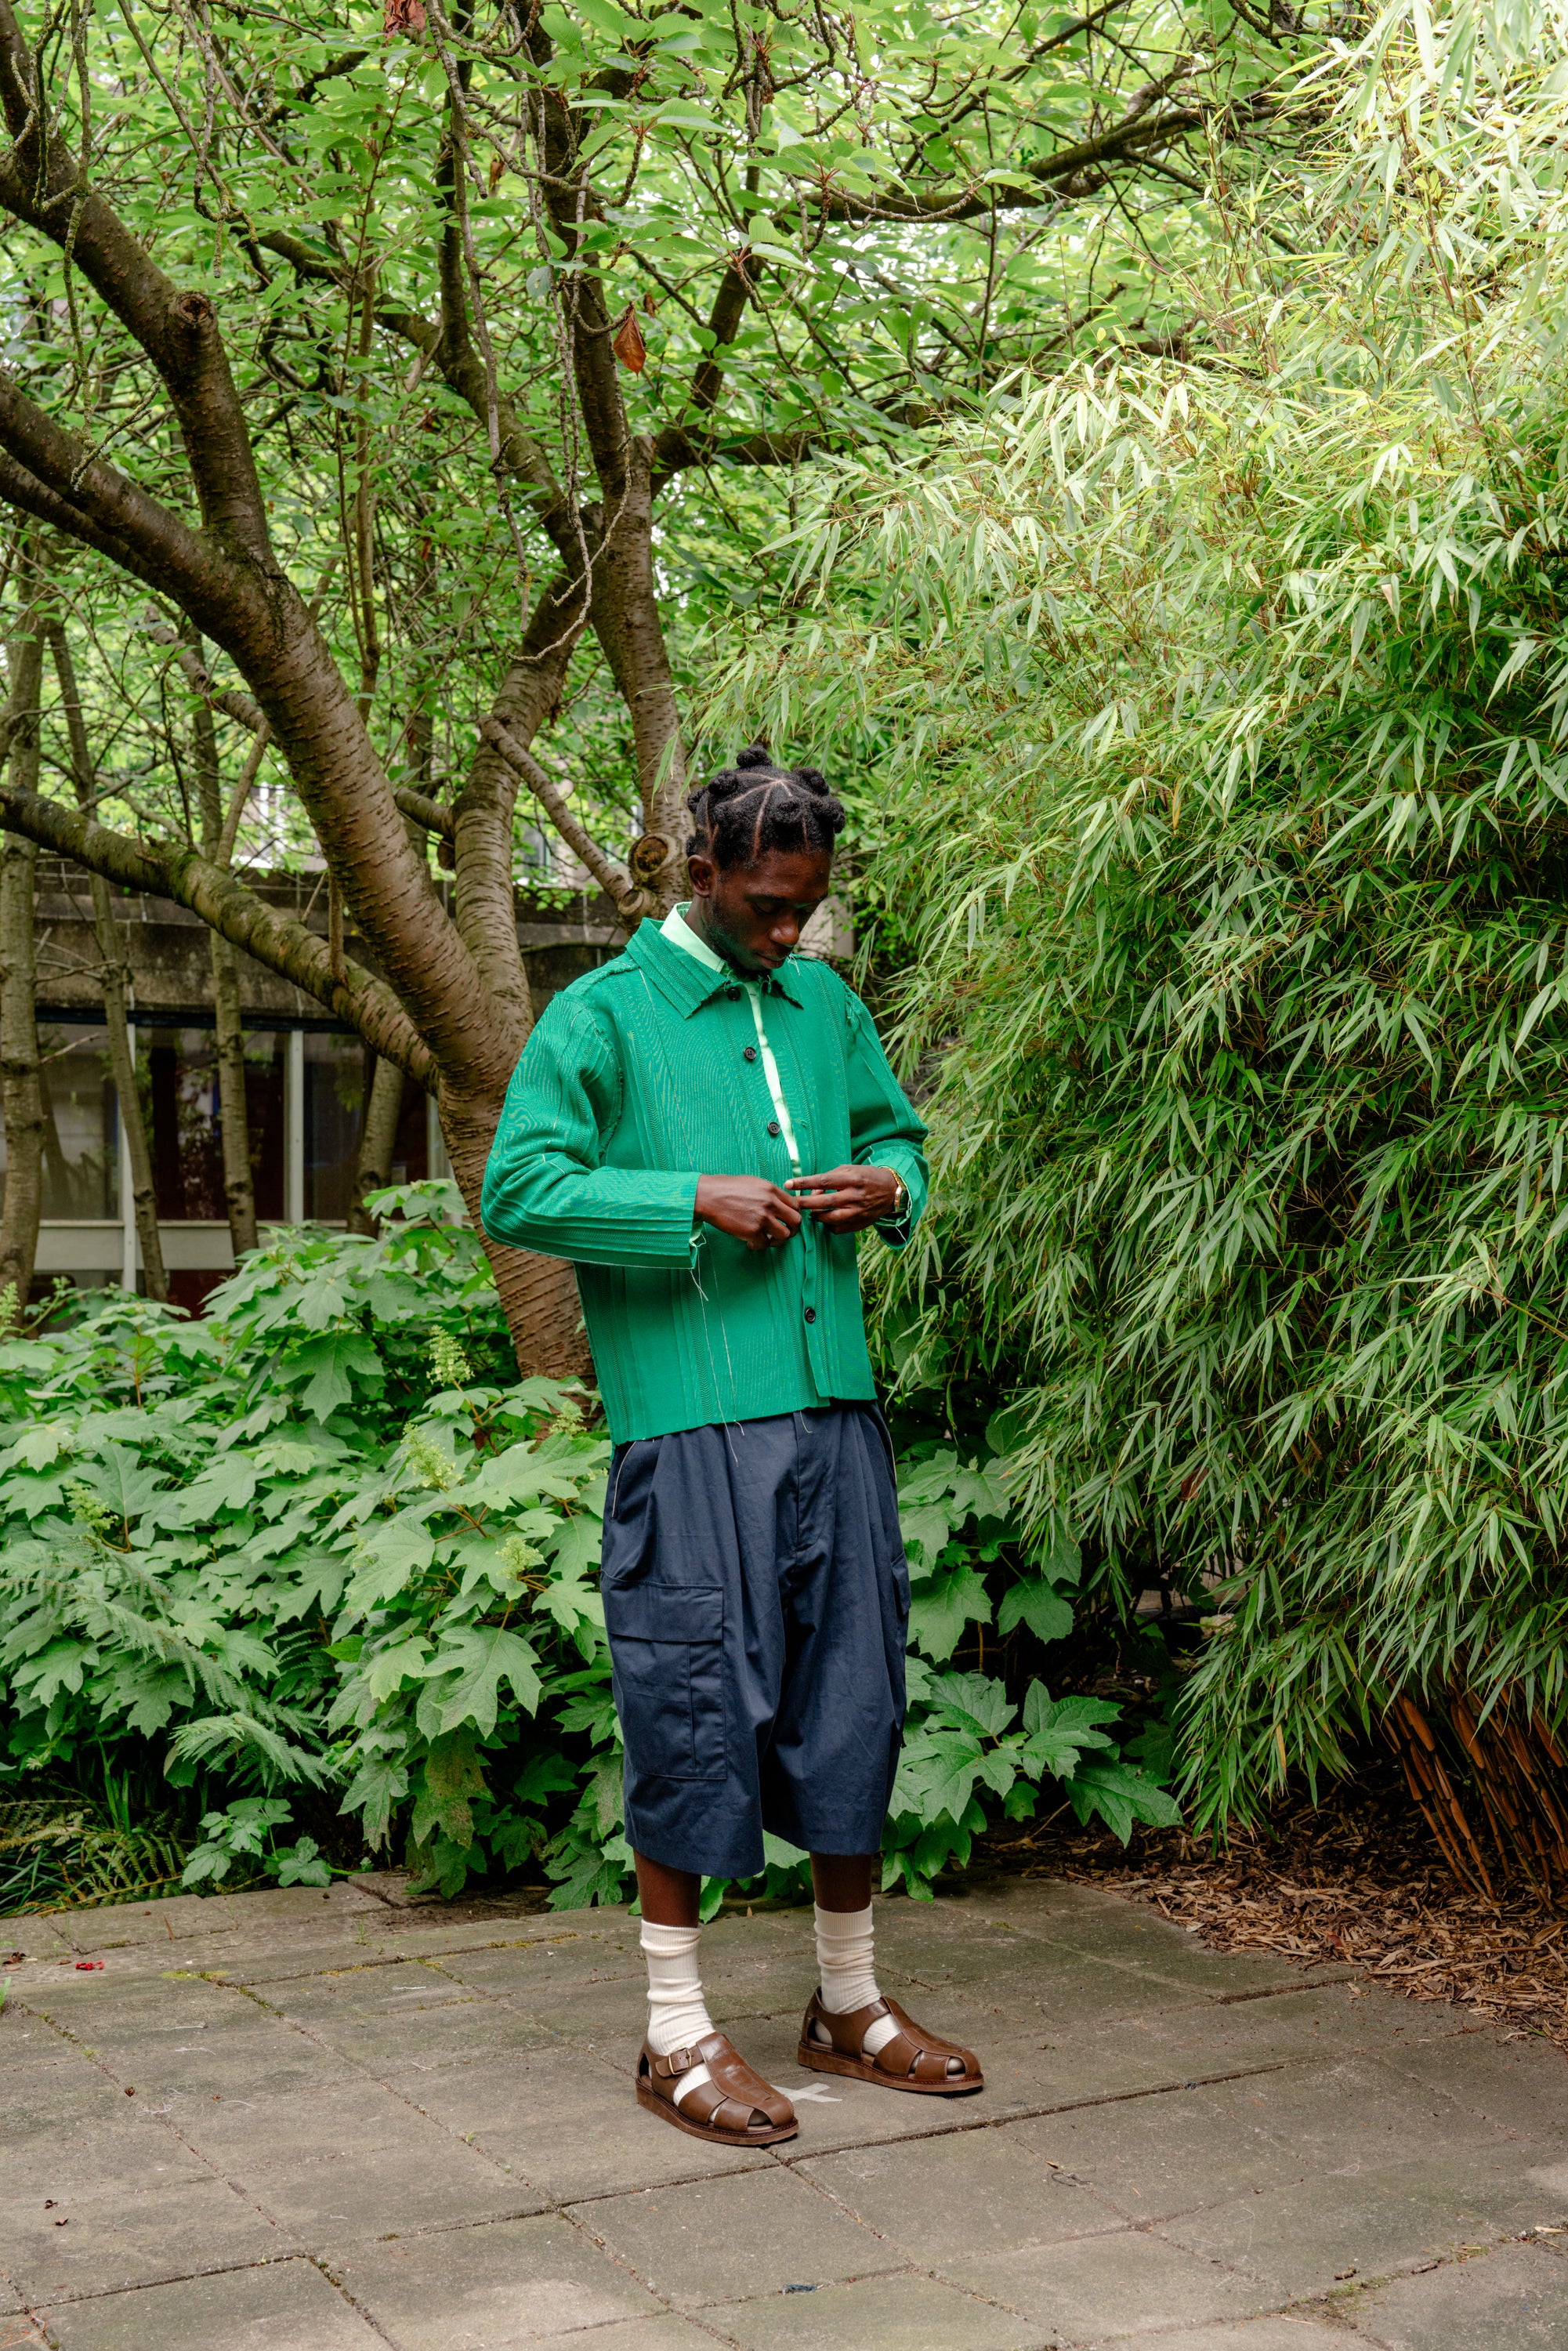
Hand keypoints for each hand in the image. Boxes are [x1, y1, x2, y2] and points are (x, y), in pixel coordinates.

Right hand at [695, 1173, 802, 1251]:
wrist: (708, 1196)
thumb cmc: (726, 1188)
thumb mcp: (752, 1183)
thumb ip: (768, 1193)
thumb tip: (778, 1204)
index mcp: (771, 1190)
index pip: (795, 1205)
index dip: (792, 1215)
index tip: (786, 1221)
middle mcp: (771, 1203)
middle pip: (796, 1221)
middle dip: (792, 1230)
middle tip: (782, 1234)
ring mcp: (763, 1218)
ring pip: (785, 1235)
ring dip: (777, 1240)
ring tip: (766, 1239)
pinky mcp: (752, 1231)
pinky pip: (765, 1244)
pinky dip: (759, 1246)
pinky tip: (750, 1243)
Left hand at [785, 1164, 900, 1234]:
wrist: (891, 1191)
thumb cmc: (866, 1177)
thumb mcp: (849, 1170)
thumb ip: (829, 1178)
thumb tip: (812, 1190)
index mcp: (852, 1179)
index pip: (823, 1181)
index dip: (804, 1183)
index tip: (789, 1184)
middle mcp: (855, 1196)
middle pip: (824, 1202)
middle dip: (805, 1203)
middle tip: (792, 1203)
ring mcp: (858, 1212)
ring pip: (830, 1218)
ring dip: (816, 1215)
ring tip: (811, 1211)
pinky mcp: (859, 1224)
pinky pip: (838, 1228)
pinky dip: (828, 1224)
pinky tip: (826, 1218)